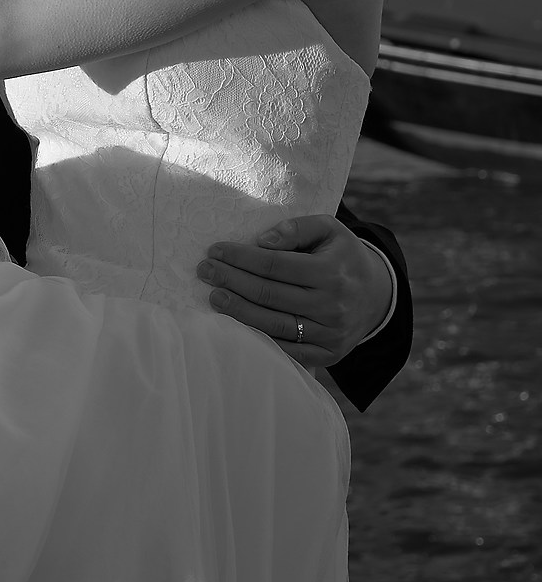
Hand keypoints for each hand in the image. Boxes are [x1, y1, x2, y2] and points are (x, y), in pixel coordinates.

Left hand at [197, 215, 394, 368]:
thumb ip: (297, 228)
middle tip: (205, 271)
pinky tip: (235, 325)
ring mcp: (330, 333)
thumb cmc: (342, 256)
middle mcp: (332, 305)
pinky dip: (259, 339)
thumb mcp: (330, 229)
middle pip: (269, 294)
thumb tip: (263, 241)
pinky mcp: (328, 353)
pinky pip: (287, 350)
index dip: (241, 257)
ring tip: (214, 297)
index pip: (275, 265)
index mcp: (332, 272)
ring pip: (274, 325)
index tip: (215, 250)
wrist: (377, 295)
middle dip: (232, 281)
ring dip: (238, 311)